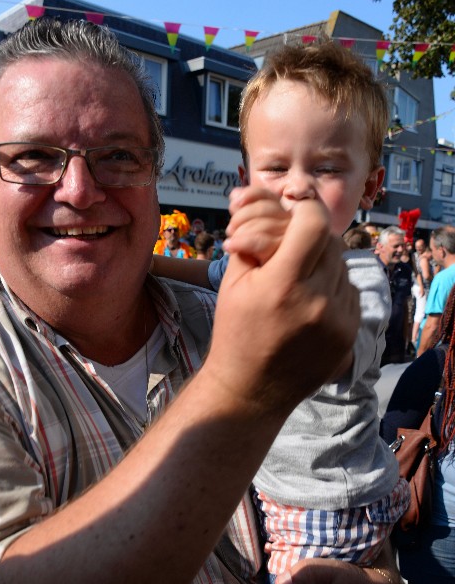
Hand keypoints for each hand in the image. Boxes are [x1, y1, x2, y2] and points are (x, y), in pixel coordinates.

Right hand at [206, 197, 359, 416]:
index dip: (304, 205)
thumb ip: (255, 234)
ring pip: (341, 266)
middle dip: (309, 234)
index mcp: (282, 286)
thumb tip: (269, 193)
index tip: (293, 206)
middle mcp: (317, 302)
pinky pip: (349, 291)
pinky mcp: (350, 335)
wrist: (250, 390)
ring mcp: (339, 322)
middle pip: (330, 240)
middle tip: (289, 243)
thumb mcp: (233, 280)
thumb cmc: (235, 331)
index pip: (313, 222)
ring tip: (296, 276)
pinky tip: (310, 298)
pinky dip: (332, 286)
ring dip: (321, 261)